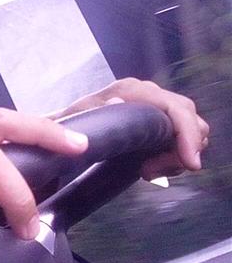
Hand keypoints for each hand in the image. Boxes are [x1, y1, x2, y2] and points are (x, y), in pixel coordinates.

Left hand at [53, 78, 209, 179]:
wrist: (71, 125)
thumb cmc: (72, 123)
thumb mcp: (75, 119)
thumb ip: (90, 114)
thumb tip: (117, 104)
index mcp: (130, 90)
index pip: (175, 108)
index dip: (188, 134)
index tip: (190, 163)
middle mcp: (149, 93)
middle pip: (190, 120)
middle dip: (180, 152)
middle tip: (150, 172)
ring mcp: (157, 105)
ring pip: (191, 132)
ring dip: (175, 157)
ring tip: (146, 170)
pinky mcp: (161, 120)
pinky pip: (183, 139)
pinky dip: (174, 157)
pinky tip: (150, 167)